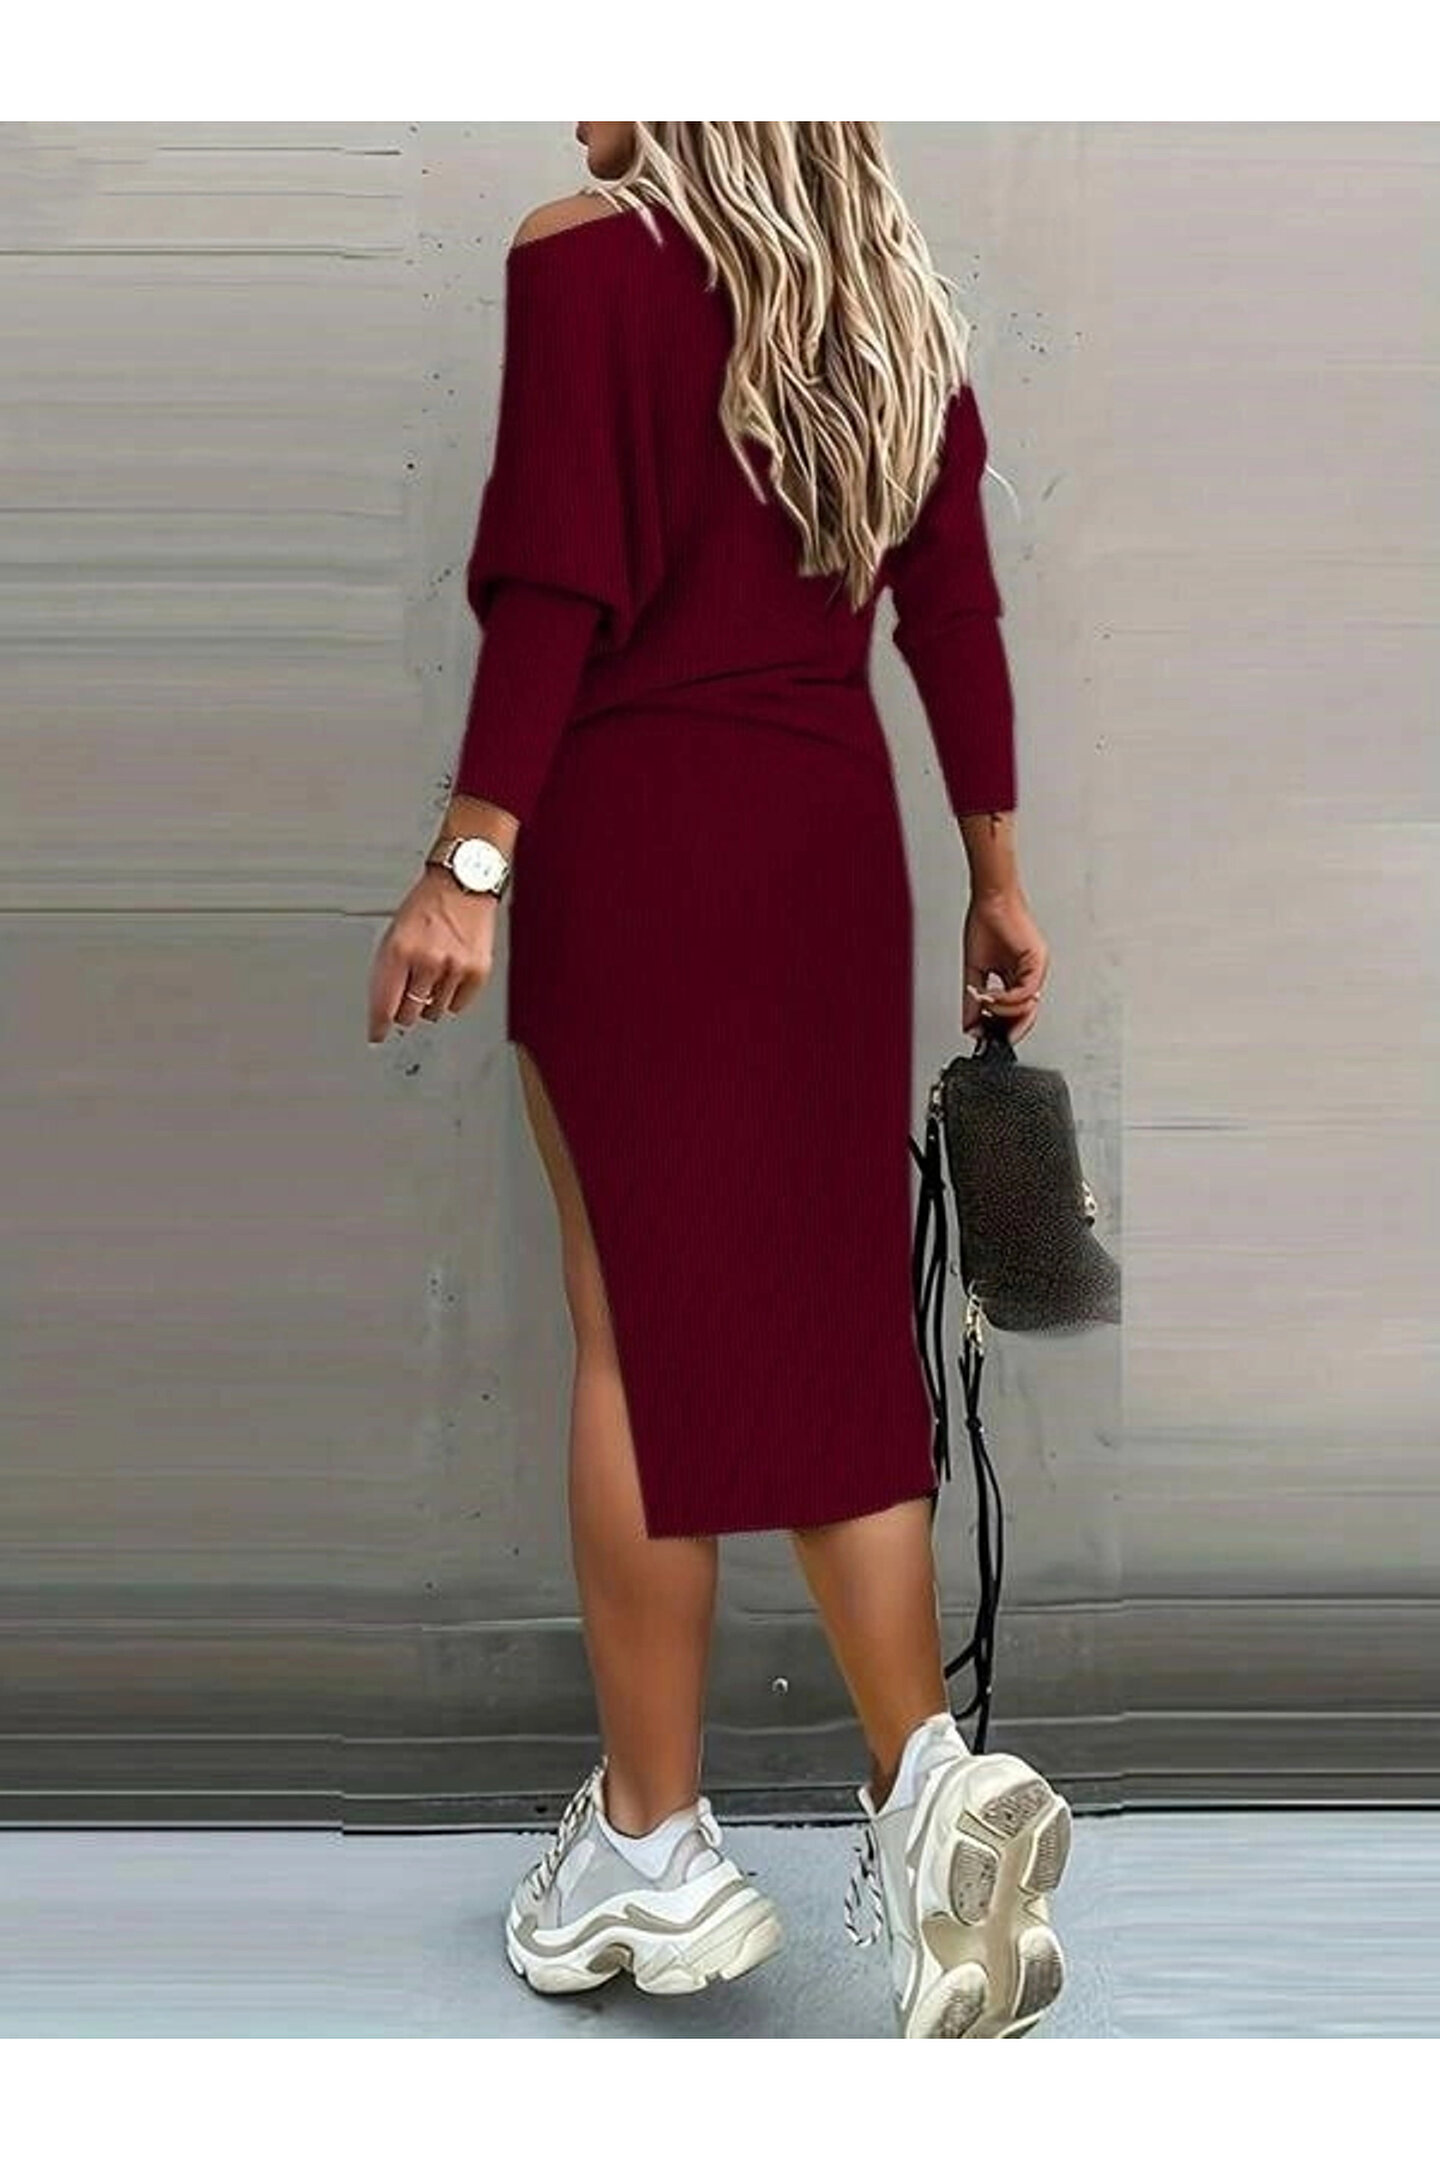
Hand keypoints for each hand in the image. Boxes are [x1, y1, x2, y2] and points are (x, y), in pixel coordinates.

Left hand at [367, 868, 498, 1043]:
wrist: (463, 883)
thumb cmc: (427, 905)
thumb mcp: (394, 933)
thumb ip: (388, 971)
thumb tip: (385, 1006)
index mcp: (399, 950)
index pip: (384, 1003)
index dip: (378, 1025)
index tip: (376, 1035)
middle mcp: (426, 961)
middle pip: (409, 1014)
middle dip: (405, 1009)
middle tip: (409, 994)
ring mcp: (454, 968)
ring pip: (434, 1012)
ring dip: (430, 1001)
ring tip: (433, 974)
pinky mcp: (477, 972)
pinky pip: (458, 1005)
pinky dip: (453, 996)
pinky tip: (451, 974)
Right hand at [961, 884, 1048, 1045]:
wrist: (990, 900)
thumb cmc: (985, 924)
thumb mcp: (974, 970)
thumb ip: (973, 1000)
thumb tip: (969, 1023)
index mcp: (1017, 976)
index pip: (1016, 1010)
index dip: (1002, 1026)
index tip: (986, 1036)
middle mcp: (1030, 974)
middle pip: (1027, 1013)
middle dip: (1007, 1028)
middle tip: (989, 1035)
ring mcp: (1036, 969)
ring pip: (1027, 1005)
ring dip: (1003, 1012)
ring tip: (984, 1006)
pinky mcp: (1038, 961)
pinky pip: (1027, 991)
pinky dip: (1008, 999)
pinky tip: (991, 997)